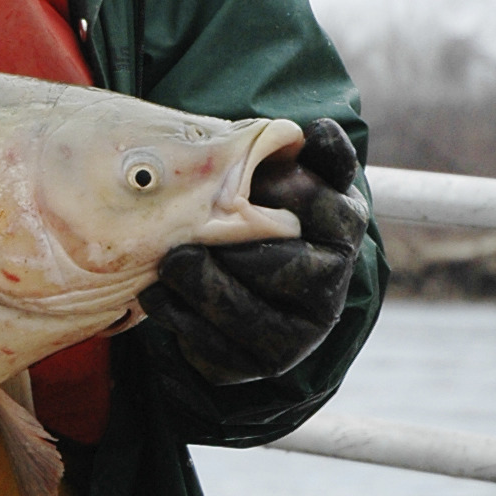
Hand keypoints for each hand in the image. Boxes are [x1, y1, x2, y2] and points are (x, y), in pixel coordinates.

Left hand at [141, 119, 369, 385]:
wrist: (241, 283)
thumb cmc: (264, 212)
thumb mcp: (291, 178)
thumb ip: (310, 154)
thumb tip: (320, 130)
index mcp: (340, 240)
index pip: (334, 214)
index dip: (295, 195)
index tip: (255, 182)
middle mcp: (326, 295)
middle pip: (286, 272)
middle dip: (235, 250)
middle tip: (190, 235)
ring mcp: (291, 338)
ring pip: (248, 319)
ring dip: (201, 287)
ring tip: (169, 262)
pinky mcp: (251, 365)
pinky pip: (215, 350)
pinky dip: (180, 319)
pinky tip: (155, 291)